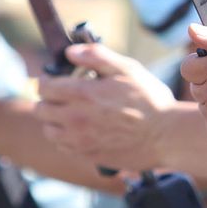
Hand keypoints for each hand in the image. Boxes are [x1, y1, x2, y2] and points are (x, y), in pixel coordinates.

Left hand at [36, 43, 176, 169]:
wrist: (166, 136)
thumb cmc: (150, 100)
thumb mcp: (128, 69)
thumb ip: (96, 56)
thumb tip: (69, 52)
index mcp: (83, 93)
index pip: (44, 86)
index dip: (48, 80)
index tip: (58, 80)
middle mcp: (75, 118)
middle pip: (40, 109)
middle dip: (49, 99)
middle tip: (65, 96)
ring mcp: (79, 140)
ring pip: (48, 130)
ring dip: (55, 120)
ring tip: (73, 114)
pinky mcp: (87, 155)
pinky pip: (62, 146)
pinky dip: (65, 137)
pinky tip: (82, 131)